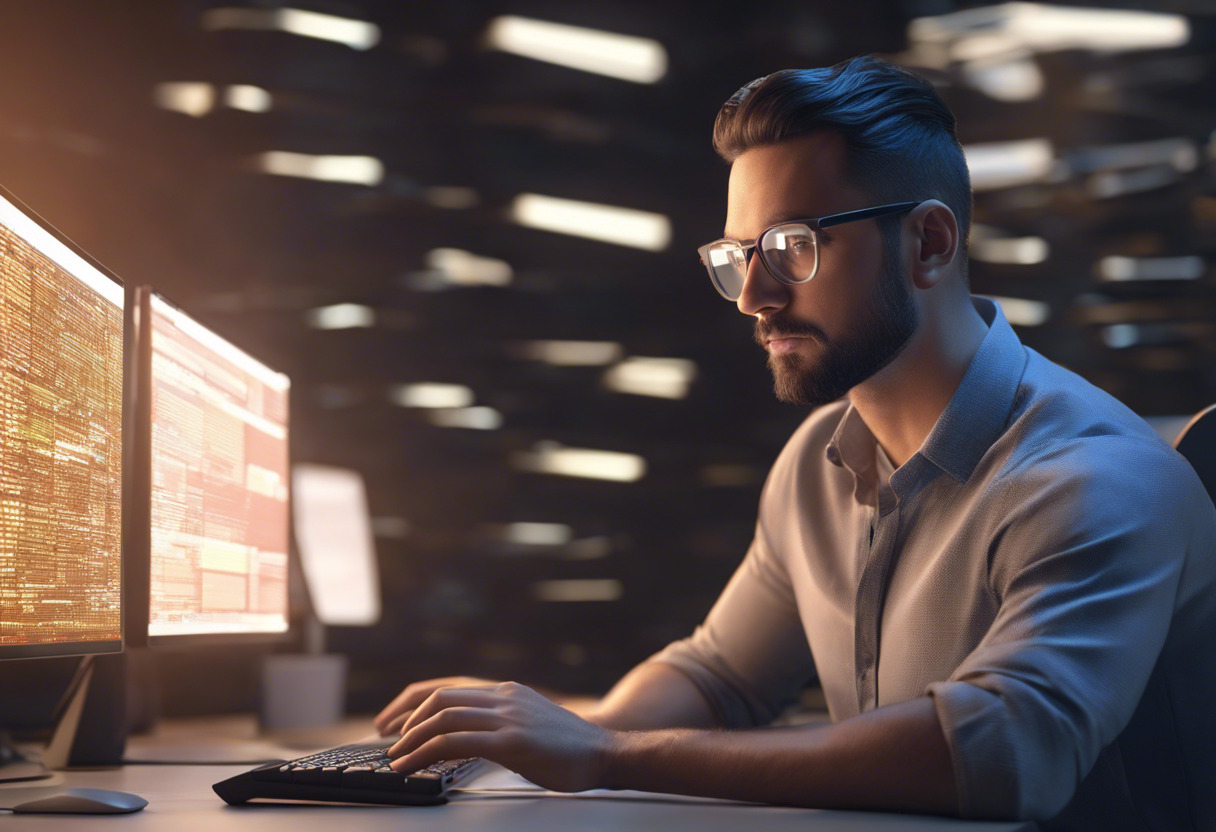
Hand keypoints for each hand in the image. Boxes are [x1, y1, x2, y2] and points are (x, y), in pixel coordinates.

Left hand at [386, 681, 615, 792]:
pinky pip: (458, 741)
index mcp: (506, 692)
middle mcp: (504, 697)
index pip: (448, 687)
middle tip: (388, 743)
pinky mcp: (513, 741)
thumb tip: (466, 739)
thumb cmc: (568, 747)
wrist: (604, 752)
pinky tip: (415, 765)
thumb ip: (500, 722)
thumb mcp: (528, 723)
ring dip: (412, 739)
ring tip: (397, 760)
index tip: (393, 722)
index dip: (413, 702)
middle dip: (405, 719)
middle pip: (439, 697)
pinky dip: (428, 752)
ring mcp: (508, 717)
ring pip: (443, 718)